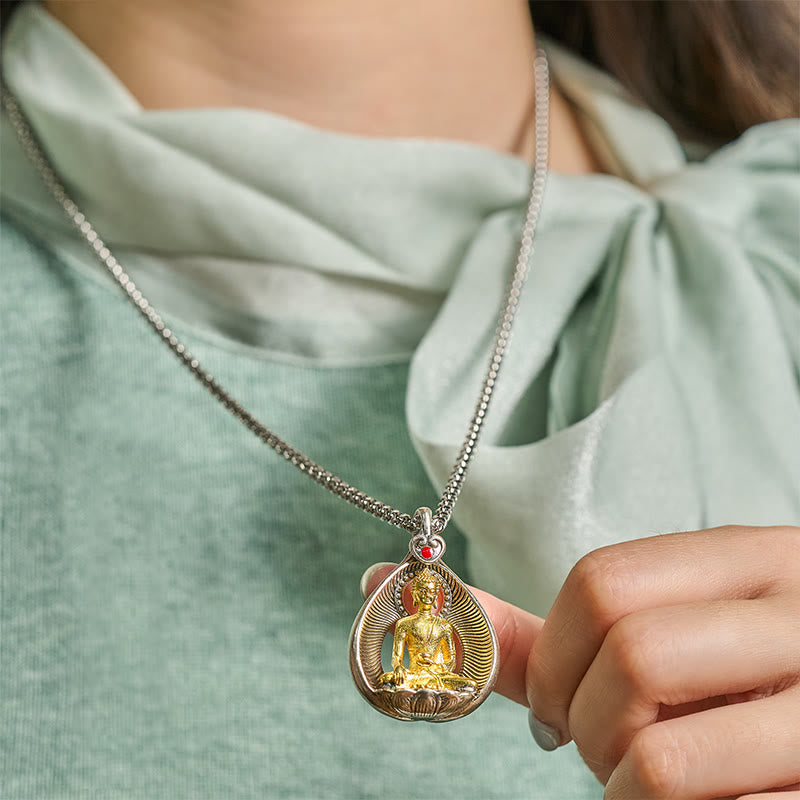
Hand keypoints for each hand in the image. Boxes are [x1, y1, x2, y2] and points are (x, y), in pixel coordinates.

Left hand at [362, 525, 799, 797]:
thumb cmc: (719, 683)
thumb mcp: (655, 635)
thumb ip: (538, 630)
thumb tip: (384, 583)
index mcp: (750, 558)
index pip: (604, 580)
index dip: (550, 653)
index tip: (551, 697)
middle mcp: (798, 617)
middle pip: (630, 654)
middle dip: (583, 720)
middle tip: (596, 742)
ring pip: (660, 756)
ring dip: (622, 783)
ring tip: (647, 775)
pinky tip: (704, 798)